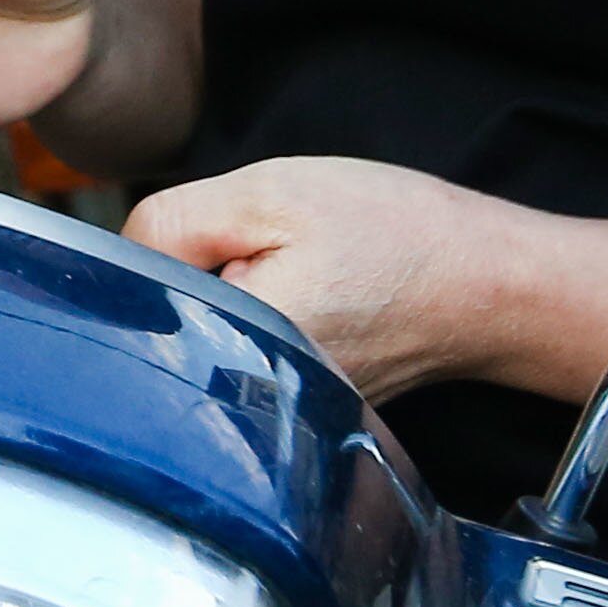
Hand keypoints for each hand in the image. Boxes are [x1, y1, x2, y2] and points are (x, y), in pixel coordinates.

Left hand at [123, 157, 525, 397]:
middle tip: (271, 250)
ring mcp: (275, 413)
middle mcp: (249, 400)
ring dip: (230, 298)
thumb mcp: (271, 193)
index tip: (219, 234)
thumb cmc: (393, 231)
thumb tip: (119, 261)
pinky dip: (259, 321)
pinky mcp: (295, 408)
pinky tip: (307, 298)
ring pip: (206, 338)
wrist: (488, 284)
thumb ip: (175, 223)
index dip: (163, 251)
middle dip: (197, 277)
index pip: (135, 302)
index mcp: (233, 347)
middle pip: (168, 326)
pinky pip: (243, 356)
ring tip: (298, 274)